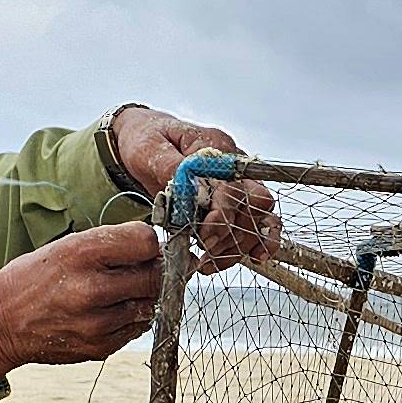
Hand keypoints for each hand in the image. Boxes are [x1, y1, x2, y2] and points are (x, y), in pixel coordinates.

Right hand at [0, 221, 164, 379]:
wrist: (1, 324)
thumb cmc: (33, 279)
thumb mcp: (65, 247)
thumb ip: (110, 245)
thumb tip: (156, 246)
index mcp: (81, 254)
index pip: (145, 242)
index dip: (151, 242)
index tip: (148, 245)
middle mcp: (91, 289)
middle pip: (155, 276)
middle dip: (159, 269)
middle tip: (155, 267)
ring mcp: (97, 323)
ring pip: (151, 304)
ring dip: (146, 295)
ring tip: (126, 289)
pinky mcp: (101, 347)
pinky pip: (137, 327)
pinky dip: (133, 316)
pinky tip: (113, 309)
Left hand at [106, 105, 280, 269]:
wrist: (143, 142)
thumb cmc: (146, 139)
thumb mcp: (149, 148)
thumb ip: (171, 168)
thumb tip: (188, 188)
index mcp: (217, 149)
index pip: (235, 185)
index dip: (223, 215)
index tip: (204, 235)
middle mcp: (234, 167)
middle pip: (258, 204)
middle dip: (234, 233)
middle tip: (206, 249)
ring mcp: (235, 186)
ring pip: (259, 221)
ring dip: (238, 246)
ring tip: (209, 262)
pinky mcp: (229, 205)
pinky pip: (251, 229)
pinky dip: (246, 247)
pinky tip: (232, 260)